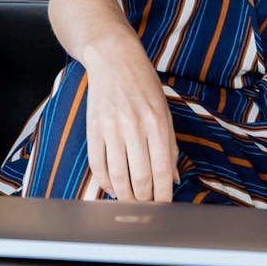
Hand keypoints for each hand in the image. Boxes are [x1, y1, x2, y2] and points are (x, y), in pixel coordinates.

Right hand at [84, 37, 178, 202]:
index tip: (164, 206)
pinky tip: (113, 188)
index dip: (163, 195)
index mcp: (156, 122)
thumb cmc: (143, 83)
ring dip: (126, 196)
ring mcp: (111, 128)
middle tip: (148, 207)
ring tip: (132, 202)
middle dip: (145, 200)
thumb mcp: (164, 110)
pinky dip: (105, 183)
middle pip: (140, 178)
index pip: (161, 171)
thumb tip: (172, 178)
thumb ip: (169, 145)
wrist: (113, 58)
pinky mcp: (93, 129)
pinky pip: (98, 165)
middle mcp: (134, 126)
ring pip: (118, 177)